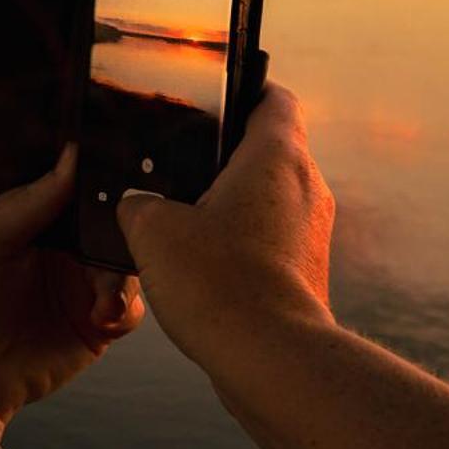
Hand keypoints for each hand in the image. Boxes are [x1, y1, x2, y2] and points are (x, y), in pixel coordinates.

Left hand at [0, 145, 144, 440]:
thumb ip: (27, 200)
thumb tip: (73, 157)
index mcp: (32, 219)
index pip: (76, 189)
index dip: (99, 181)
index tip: (120, 174)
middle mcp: (62, 248)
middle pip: (111, 225)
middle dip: (122, 231)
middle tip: (127, 237)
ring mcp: (80, 286)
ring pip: (127, 264)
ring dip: (122, 277)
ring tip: (102, 299)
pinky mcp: (95, 325)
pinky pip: (128, 308)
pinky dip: (125, 309)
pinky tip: (103, 319)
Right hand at [114, 84, 334, 368]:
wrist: (269, 360)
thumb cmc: (219, 284)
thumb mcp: (152, 230)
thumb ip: (138, 203)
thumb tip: (136, 205)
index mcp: (277, 156)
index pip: (275, 99)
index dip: (248, 88)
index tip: (219, 93)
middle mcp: (306, 187)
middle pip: (272, 150)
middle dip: (228, 154)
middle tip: (180, 161)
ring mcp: (312, 234)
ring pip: (271, 200)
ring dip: (234, 205)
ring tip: (183, 219)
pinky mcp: (307, 274)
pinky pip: (273, 242)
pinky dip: (243, 245)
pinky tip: (202, 266)